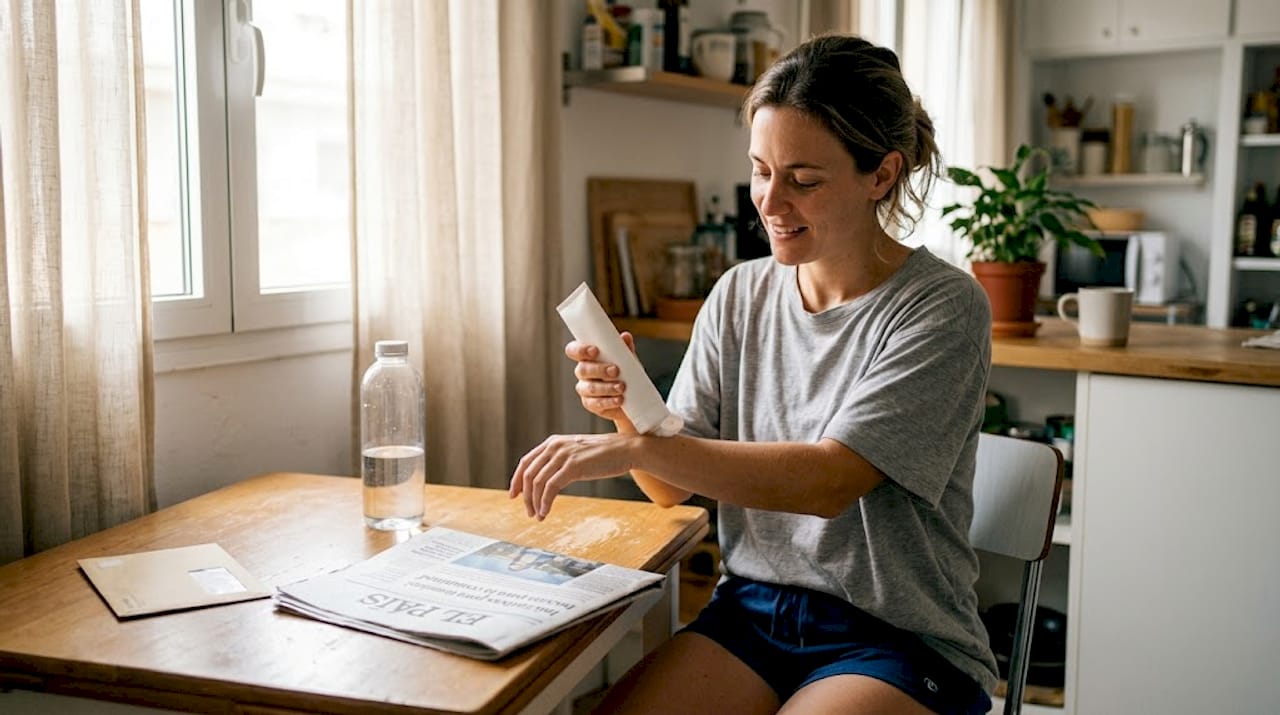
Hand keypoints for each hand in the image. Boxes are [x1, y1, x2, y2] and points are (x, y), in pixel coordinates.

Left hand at [508, 432, 635, 519]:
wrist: (625, 449)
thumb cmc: (603, 454)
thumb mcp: (575, 451)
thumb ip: (559, 460)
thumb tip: (546, 479)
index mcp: (552, 442)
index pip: (526, 462)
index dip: (517, 480)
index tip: (513, 495)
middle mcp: (554, 446)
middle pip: (529, 474)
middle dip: (525, 496)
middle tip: (528, 512)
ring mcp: (563, 456)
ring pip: (537, 483)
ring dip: (534, 502)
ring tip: (538, 515)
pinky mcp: (573, 467)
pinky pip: (551, 488)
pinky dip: (545, 502)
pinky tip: (546, 512)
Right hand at [567, 332, 634, 420]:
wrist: (633, 398)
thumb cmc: (625, 373)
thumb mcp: (627, 359)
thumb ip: (625, 348)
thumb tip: (625, 336)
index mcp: (587, 357)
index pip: (573, 350)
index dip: (580, 350)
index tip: (595, 351)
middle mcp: (582, 372)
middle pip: (582, 369)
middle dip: (599, 369)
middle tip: (615, 370)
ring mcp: (585, 389)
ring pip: (590, 388)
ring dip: (606, 387)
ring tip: (621, 387)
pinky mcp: (590, 404)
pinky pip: (595, 403)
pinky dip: (608, 401)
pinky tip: (619, 399)